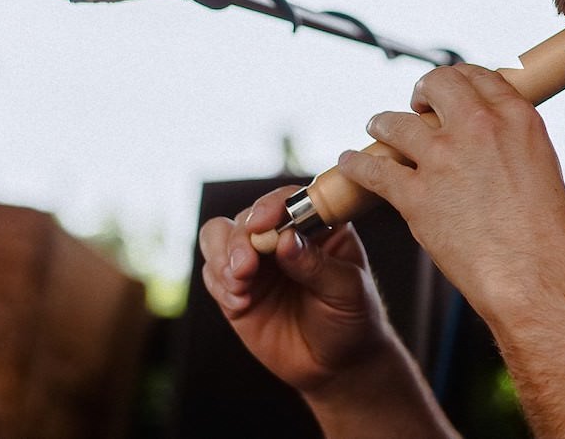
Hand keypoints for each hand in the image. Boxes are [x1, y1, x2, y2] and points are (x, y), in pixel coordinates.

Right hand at [197, 185, 388, 395]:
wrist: (337, 364)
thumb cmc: (353, 318)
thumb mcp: (346, 290)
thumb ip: (316, 265)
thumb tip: (286, 239)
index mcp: (317, 225)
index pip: (288, 200)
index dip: (271, 206)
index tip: (263, 223)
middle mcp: (282, 236)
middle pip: (246, 217)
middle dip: (240, 240)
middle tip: (245, 269)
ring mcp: (257, 262)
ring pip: (219, 236)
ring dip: (222, 258)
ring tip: (240, 286)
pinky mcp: (235, 289)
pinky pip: (212, 273)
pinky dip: (219, 285)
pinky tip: (241, 304)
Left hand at [338, 63, 564, 317]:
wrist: (535, 274)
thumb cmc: (545, 233)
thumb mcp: (542, 166)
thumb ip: (513, 142)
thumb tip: (490, 139)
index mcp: (516, 118)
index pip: (478, 76)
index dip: (458, 79)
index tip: (448, 91)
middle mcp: (478, 128)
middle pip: (437, 84)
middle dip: (422, 91)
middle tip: (418, 104)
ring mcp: (443, 159)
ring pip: (396, 122)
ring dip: (382, 123)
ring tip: (378, 127)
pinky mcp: (416, 195)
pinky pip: (373, 169)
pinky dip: (356, 165)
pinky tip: (351, 163)